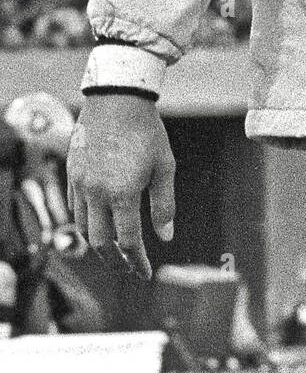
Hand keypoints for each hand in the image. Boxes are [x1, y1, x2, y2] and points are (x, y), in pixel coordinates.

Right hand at [67, 94, 175, 280]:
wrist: (117, 98)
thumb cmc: (147, 131)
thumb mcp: (164, 166)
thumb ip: (164, 204)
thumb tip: (166, 237)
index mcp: (123, 193)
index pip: (129, 241)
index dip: (137, 262)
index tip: (144, 273)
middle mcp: (96, 193)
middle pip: (100, 242)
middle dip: (115, 260)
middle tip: (128, 267)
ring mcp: (80, 184)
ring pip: (83, 228)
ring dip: (98, 243)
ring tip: (114, 249)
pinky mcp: (71, 174)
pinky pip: (75, 208)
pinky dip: (86, 222)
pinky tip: (99, 222)